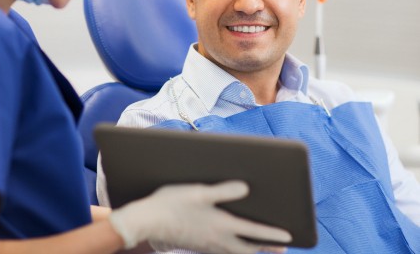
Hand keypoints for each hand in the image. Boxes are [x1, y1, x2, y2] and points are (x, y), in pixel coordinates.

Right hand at [109, 180, 290, 253]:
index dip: (273, 235)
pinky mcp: (198, 245)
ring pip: (236, 253)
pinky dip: (236, 249)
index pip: (254, 233)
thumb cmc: (171, 203)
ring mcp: (207, 245)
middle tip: (282, 247)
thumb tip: (246, 188)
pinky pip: (224, 251)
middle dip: (266, 248)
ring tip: (262, 246)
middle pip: (249, 249)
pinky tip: (232, 243)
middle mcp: (217, 240)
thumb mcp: (198, 191)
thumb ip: (223, 191)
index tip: (290, 237)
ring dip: (252, 250)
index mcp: (220, 226)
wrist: (146, 221)